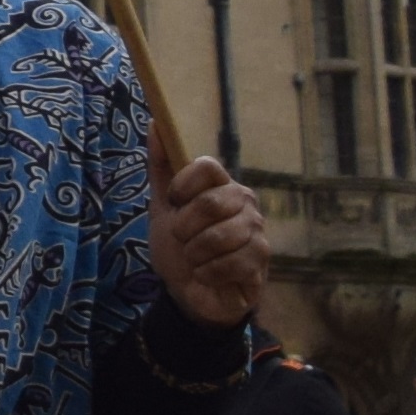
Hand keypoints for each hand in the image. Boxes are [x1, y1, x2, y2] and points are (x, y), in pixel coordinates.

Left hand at [151, 152, 269, 324]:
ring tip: (195, 259)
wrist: (188, 291)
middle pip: (210, 203)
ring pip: (219, 236)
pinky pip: (229, 263)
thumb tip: (154, 122)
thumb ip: (160, 167)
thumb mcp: (161, 206)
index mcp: (221, 184)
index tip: (173, 202)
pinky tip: (208, 274)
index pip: (207, 166)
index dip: (183, 185)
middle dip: (184, 228)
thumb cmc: (178, 245)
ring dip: (194, 254)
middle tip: (182, 239)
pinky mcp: (261, 260)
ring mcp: (257, 230)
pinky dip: (207, 273)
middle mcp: (244, 202)